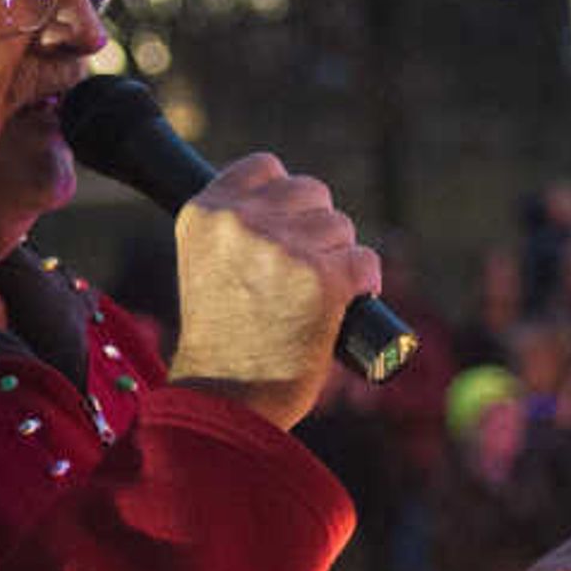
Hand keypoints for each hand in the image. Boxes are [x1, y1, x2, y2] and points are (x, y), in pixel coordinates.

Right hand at [164, 151, 379, 429]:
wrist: (225, 402)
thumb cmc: (221, 344)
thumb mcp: (207, 268)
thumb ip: (237, 231)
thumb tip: (295, 207)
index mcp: (206, 214)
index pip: (265, 168)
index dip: (284, 197)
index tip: (285, 227)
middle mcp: (243, 222)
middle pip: (311, 192)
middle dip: (316, 227)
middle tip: (300, 275)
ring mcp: (285, 248)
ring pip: (341, 227)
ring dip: (339, 258)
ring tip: (312, 300)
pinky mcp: (325, 279)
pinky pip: (364, 261)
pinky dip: (363, 283)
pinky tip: (345, 305)